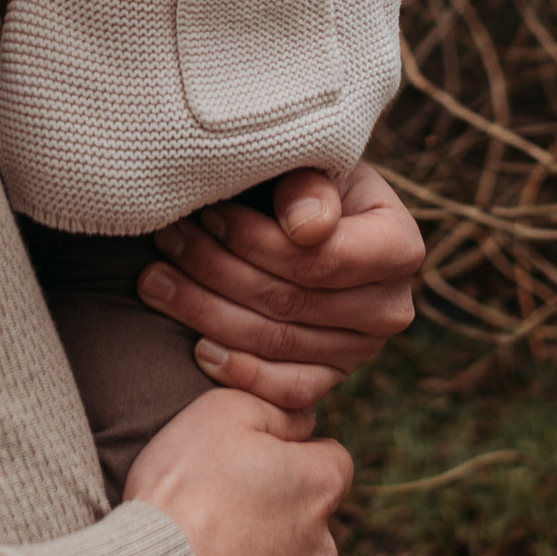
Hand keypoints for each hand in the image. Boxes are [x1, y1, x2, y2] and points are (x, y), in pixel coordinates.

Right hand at [124, 387, 350, 555]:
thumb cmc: (180, 491)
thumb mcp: (220, 412)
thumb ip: (275, 409)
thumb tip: (305, 421)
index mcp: (318, 485)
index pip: (330, 461)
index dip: (291, 459)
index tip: (249, 468)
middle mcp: (325, 546)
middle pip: (313, 526)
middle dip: (278, 521)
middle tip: (217, 519)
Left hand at [139, 162, 424, 415]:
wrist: (304, 217)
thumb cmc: (302, 182)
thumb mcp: (310, 164)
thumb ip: (309, 187)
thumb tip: (307, 228)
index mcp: (399, 247)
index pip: (320, 259)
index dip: (255, 240)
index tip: (207, 212)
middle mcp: (390, 307)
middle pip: (290, 302)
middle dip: (216, 270)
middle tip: (166, 241)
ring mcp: (362, 351)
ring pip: (277, 343)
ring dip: (207, 311)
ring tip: (156, 280)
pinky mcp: (331, 379)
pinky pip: (288, 391)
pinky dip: (240, 374)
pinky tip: (197, 348)